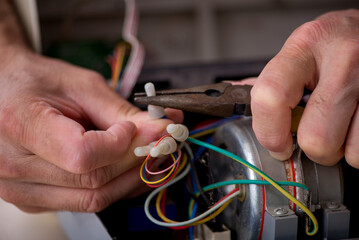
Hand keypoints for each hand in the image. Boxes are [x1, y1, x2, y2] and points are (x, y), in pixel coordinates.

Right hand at [0, 45, 182, 212]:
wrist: (5, 91)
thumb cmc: (38, 82)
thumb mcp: (81, 86)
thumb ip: (121, 111)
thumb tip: (160, 129)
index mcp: (21, 124)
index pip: (82, 155)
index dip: (119, 145)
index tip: (134, 128)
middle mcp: (12, 165)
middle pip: (94, 181)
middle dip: (137, 161)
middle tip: (159, 142)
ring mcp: (19, 188)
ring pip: (92, 198)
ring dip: (129, 178)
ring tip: (145, 155)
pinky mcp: (31, 200)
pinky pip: (82, 202)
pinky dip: (111, 187)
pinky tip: (122, 167)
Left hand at [250, 9, 358, 167]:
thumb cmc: (333, 44)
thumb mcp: (298, 52)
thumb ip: (270, 79)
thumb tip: (233, 95)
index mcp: (303, 47)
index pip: (270, 98)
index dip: (269, 134)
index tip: (277, 146)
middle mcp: (342, 59)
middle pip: (316, 138)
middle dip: (312, 148)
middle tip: (313, 133)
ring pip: (349, 151)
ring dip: (340, 148)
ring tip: (339, 124)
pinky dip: (358, 146)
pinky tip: (353, 124)